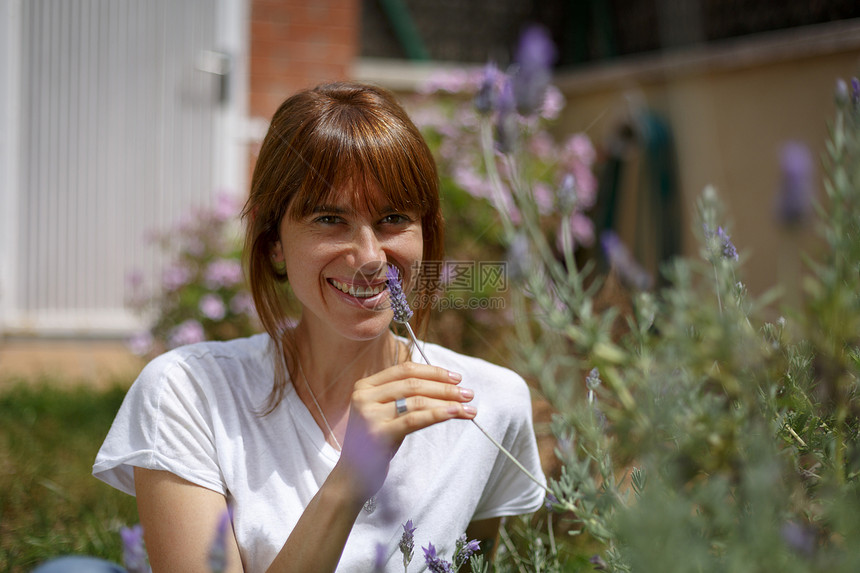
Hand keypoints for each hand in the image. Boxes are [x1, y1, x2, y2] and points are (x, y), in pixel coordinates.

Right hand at [338, 361, 475, 497]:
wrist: (352, 477)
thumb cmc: (375, 443)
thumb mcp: (384, 413)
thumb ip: (402, 396)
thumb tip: (444, 383)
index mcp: (365, 386)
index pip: (404, 370)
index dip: (433, 371)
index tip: (456, 377)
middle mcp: (364, 396)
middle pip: (413, 384)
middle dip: (445, 387)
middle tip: (468, 393)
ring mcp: (369, 415)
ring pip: (417, 400)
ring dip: (447, 402)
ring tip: (469, 408)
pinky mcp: (378, 434)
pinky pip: (415, 419)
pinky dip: (438, 414)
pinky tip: (455, 413)